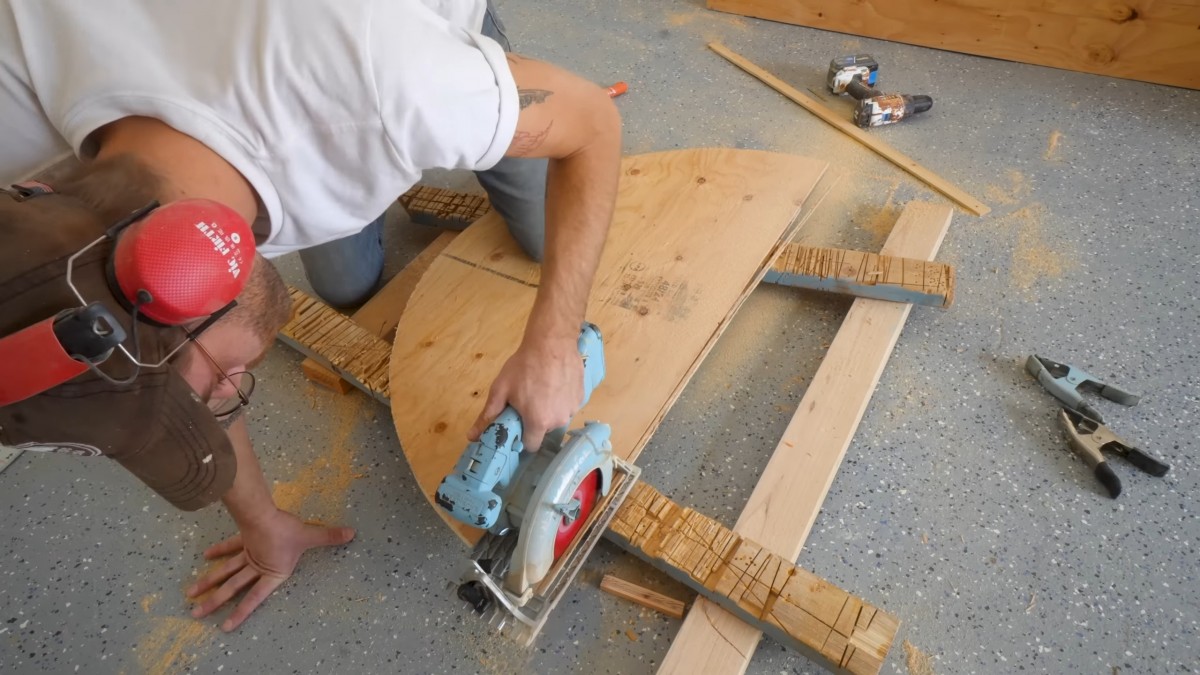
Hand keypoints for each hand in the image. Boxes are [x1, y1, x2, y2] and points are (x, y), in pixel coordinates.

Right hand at [185, 509, 354, 630]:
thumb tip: (352, 534)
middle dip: (214, 602)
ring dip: (208, 583)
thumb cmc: (286, 530)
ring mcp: (247, 554)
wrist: (262, 513)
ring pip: (224, 572)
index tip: (225, 627)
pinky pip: (230, 547)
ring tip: (190, 596)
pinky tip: (206, 556)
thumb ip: (329, 537)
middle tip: (195, 614)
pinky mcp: (243, 539)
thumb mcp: (309, 535)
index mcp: (271, 572)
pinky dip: (219, 551)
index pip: (255, 598)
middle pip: (231, 587)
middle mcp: (256, 566)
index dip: (241, 612)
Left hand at [468, 336, 582, 450]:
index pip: (531, 445)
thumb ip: (487, 416)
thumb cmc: (523, 366)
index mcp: (538, 422)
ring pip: (558, 417)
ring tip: (543, 388)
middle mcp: (558, 421)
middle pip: (544, 430)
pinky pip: (568, 405)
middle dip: (536, 420)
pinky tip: (556, 383)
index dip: (523, 438)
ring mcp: (573, 409)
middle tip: (528, 400)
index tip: (518, 424)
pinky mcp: (582, 397)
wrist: (552, 342)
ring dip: (550, 409)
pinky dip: (562, 399)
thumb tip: (471, 437)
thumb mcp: (500, 390)